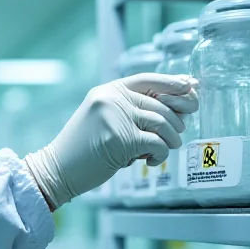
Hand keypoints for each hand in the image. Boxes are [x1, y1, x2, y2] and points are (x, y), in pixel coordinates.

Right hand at [25, 73, 198, 209]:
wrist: (58, 169)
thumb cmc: (83, 148)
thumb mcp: (103, 119)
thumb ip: (130, 110)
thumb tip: (175, 108)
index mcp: (108, 90)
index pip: (148, 79)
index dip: (173, 83)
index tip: (191, 88)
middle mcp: (112, 99)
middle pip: (161, 104)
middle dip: (176, 122)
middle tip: (176, 136)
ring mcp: (116, 117)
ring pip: (163, 123)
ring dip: (171, 140)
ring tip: (165, 150)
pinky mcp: (121, 139)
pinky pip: (157, 144)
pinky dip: (160, 155)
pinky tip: (150, 161)